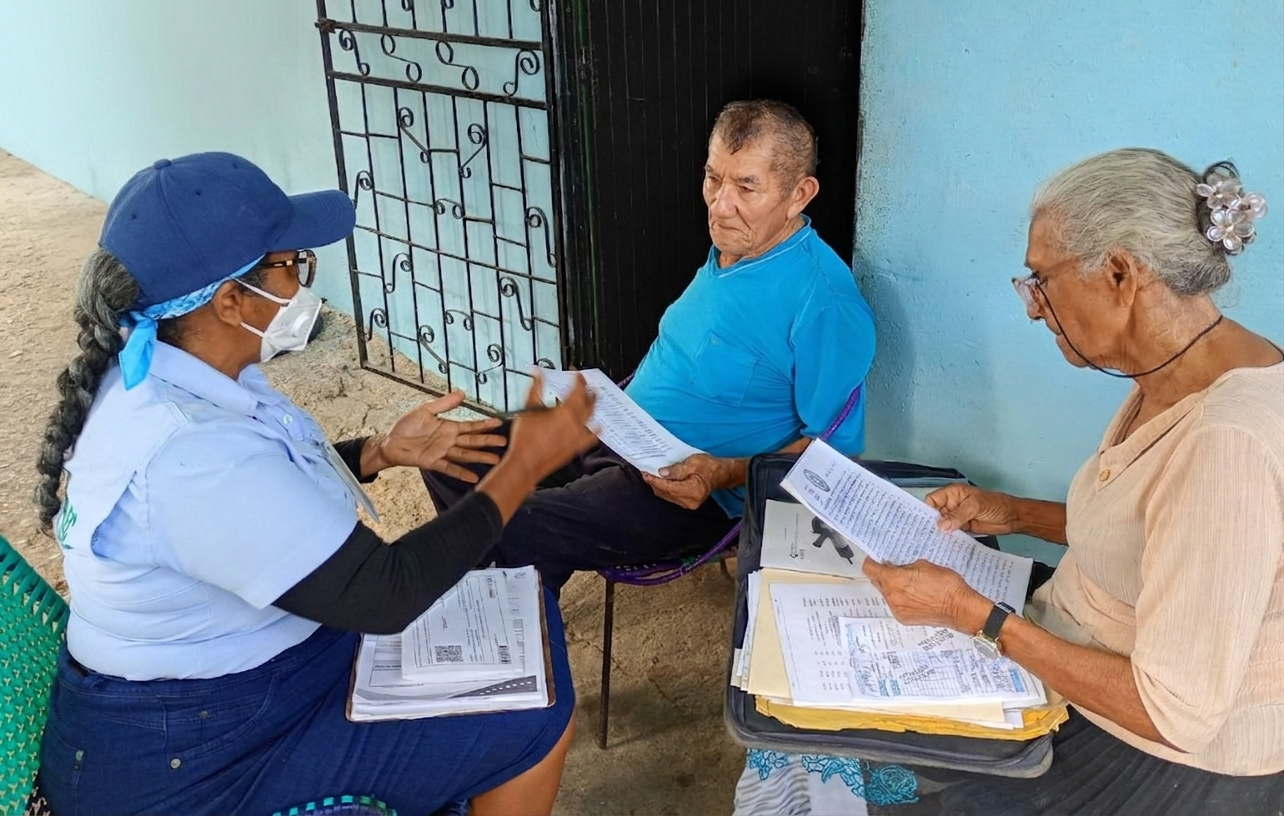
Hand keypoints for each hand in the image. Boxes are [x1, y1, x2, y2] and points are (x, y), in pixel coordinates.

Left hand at [367, 390, 504, 481]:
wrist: (390, 441)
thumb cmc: (406, 426)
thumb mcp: (425, 410)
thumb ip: (444, 404)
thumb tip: (462, 393)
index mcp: (449, 427)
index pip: (471, 426)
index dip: (485, 424)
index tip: (499, 422)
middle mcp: (449, 440)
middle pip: (473, 441)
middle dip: (488, 442)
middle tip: (504, 443)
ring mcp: (442, 452)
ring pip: (465, 455)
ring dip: (480, 457)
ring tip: (496, 460)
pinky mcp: (433, 462)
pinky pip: (450, 468)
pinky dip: (461, 472)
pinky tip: (474, 477)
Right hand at [504, 371, 598, 484]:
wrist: (526, 464)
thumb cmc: (525, 440)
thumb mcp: (528, 408)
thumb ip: (536, 388)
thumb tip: (538, 374)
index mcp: (565, 411)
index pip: (578, 388)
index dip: (579, 378)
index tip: (577, 373)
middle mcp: (576, 423)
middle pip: (589, 401)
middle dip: (588, 390)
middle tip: (585, 384)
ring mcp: (578, 436)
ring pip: (593, 416)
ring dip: (593, 405)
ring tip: (592, 399)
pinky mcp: (577, 447)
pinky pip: (592, 437)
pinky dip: (596, 429)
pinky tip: (598, 426)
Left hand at [642, 453, 733, 509]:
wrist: (720, 474)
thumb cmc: (709, 466)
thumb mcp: (693, 462)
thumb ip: (677, 469)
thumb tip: (662, 473)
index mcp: (693, 491)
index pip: (668, 487)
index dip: (655, 480)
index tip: (645, 473)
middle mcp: (690, 501)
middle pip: (665, 492)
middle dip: (654, 482)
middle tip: (645, 471)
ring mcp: (688, 504)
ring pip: (666, 495)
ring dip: (658, 485)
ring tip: (651, 474)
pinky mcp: (686, 503)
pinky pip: (671, 496)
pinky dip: (664, 488)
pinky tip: (660, 480)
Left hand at [862, 558, 989, 632]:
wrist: (960, 608)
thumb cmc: (946, 585)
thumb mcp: (924, 564)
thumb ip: (905, 565)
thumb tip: (896, 565)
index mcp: (894, 580)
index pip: (870, 569)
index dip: (872, 561)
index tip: (876, 559)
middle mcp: (892, 596)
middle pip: (876, 581)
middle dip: (882, 573)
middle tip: (892, 568)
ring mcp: (897, 609)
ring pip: (886, 594)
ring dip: (891, 587)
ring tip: (907, 582)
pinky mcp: (904, 618)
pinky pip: (895, 605)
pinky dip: (900, 598)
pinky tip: (914, 594)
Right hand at [924, 484, 1017, 534]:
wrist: (1012, 517)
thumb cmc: (997, 504)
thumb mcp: (975, 506)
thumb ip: (958, 515)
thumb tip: (941, 525)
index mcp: (952, 493)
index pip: (932, 500)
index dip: (926, 510)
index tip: (923, 522)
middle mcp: (952, 504)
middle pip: (934, 514)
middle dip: (931, 523)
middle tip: (925, 535)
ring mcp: (956, 517)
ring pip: (942, 525)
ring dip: (939, 533)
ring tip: (933, 542)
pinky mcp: (962, 528)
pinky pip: (951, 533)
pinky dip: (948, 538)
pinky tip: (945, 544)